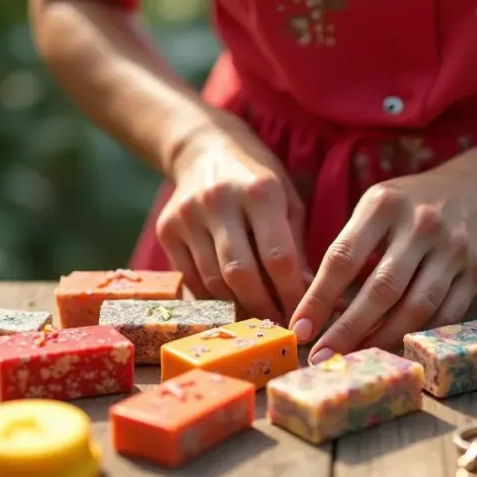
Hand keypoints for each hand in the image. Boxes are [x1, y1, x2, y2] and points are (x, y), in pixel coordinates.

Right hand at [156, 114, 308, 322]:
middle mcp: (220, 201)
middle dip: (263, 308)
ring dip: (238, 307)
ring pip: (212, 281)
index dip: (292, 294)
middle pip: (241, 274)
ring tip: (258, 318)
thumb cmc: (258, 180)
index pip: (278, 256)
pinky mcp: (165, 229)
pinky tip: (230, 304)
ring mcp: (187, 215)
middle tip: (280, 327)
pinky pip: (190, 279)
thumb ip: (297, 247)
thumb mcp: (287, 202)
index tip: (304, 317)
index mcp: (260, 191)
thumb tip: (310, 298)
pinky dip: (212, 298)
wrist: (203, 149)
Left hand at [290, 164, 476, 362]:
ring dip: (383, 339)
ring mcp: (452, 249)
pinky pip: (447, 314)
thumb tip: (318, 306)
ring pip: (416, 307)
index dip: (318, 298)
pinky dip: (420, 336)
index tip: (299, 328)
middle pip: (380, 289)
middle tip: (322, 357)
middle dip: (347, 329)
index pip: (343, 258)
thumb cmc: (413, 203)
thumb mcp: (378, 204)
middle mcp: (420, 225)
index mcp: (384, 204)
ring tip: (357, 358)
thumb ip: (350, 245)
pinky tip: (398, 349)